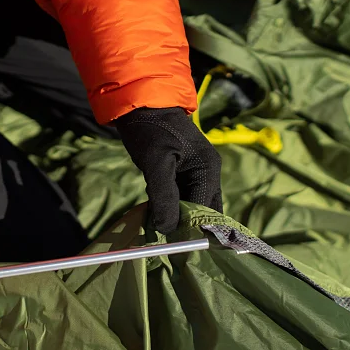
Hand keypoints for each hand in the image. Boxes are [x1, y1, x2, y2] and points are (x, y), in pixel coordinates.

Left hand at [116, 107, 222, 233]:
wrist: (140, 104)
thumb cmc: (150, 130)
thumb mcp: (156, 163)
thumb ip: (164, 196)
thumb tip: (167, 229)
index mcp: (209, 170)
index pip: (206, 210)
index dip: (190, 229)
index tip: (171, 244)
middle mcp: (208, 174)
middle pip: (204, 212)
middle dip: (186, 227)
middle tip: (165, 242)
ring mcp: (197, 174)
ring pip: (192, 207)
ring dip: (176, 218)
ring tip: (157, 230)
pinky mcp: (183, 174)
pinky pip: (182, 199)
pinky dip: (170, 208)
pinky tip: (155, 215)